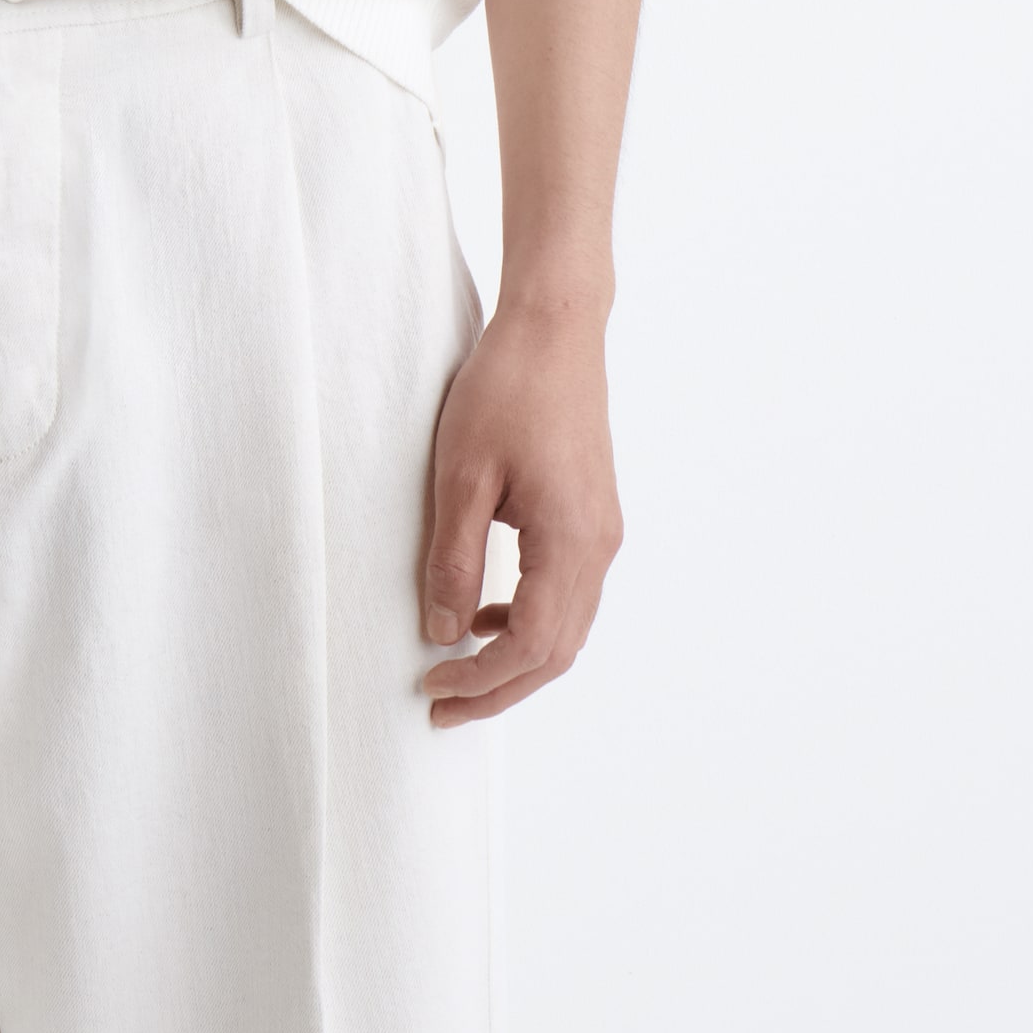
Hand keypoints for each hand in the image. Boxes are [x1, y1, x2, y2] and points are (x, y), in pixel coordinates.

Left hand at [420, 298, 622, 726]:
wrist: (555, 326)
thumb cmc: (506, 387)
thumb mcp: (462, 474)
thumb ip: (455, 559)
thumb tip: (444, 633)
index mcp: (571, 542)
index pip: (532, 646)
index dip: (482, 680)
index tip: (430, 686)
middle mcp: (598, 546)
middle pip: (558, 652)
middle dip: (500, 688)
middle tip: (440, 706)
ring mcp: (602, 530)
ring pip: (567, 627)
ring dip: (516, 658)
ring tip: (458, 666)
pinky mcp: (594, 513)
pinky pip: (568, 592)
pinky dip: (529, 618)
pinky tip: (487, 609)